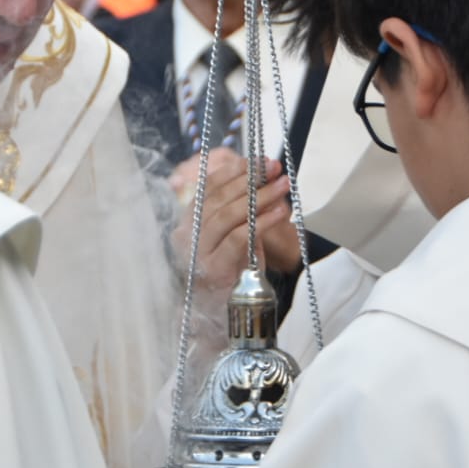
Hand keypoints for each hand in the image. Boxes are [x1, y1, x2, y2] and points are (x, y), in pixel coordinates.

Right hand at [170, 148, 301, 288]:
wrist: (230, 307)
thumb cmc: (234, 265)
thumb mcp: (236, 229)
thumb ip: (243, 203)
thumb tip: (264, 169)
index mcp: (189, 220)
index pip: (209, 187)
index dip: (234, 171)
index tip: (259, 160)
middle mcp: (186, 234)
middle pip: (218, 198)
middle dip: (250, 180)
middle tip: (274, 168)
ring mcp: (198, 252)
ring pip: (228, 215)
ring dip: (259, 197)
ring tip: (282, 186)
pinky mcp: (214, 268)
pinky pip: (238, 238)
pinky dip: (261, 222)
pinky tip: (279, 212)